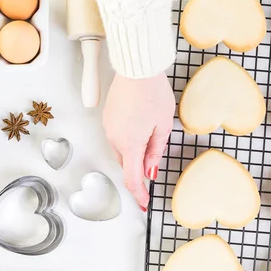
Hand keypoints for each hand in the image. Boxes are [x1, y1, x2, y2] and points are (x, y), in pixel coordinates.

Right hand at [103, 73, 175, 209]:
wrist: (136, 67)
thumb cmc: (152, 92)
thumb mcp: (163, 125)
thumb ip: (155, 151)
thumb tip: (149, 171)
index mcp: (130, 144)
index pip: (132, 179)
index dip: (138, 194)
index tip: (144, 203)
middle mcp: (115, 138)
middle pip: (126, 164)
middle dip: (138, 169)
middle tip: (154, 165)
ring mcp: (108, 127)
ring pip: (121, 150)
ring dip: (133, 152)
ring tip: (151, 132)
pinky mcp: (107, 117)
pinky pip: (116, 136)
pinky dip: (128, 139)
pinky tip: (140, 125)